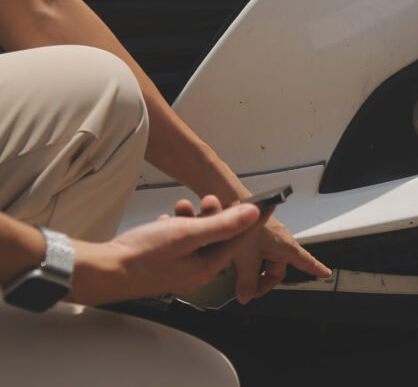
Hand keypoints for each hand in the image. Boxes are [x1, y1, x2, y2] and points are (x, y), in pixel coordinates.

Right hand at [67, 196, 259, 306]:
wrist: (101, 269)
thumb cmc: (141, 256)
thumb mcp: (188, 234)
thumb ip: (222, 224)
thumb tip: (251, 215)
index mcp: (206, 268)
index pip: (238, 241)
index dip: (250, 221)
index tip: (264, 205)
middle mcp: (193, 271)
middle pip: (215, 240)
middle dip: (215, 217)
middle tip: (209, 199)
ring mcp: (174, 269)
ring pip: (193, 239)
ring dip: (192, 219)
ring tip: (182, 206)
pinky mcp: (158, 263)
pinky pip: (175, 242)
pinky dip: (174, 227)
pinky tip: (166, 219)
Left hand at [230, 216, 330, 304]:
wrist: (231, 202)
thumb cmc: (244, 224)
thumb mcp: (245, 261)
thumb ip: (246, 283)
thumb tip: (246, 296)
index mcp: (285, 246)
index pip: (306, 261)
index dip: (316, 268)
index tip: (325, 273)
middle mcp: (279, 241)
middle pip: (276, 269)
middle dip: (261, 281)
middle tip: (248, 290)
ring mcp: (267, 236)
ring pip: (262, 261)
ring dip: (250, 269)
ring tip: (235, 270)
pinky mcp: (255, 232)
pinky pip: (254, 252)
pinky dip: (245, 259)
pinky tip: (231, 259)